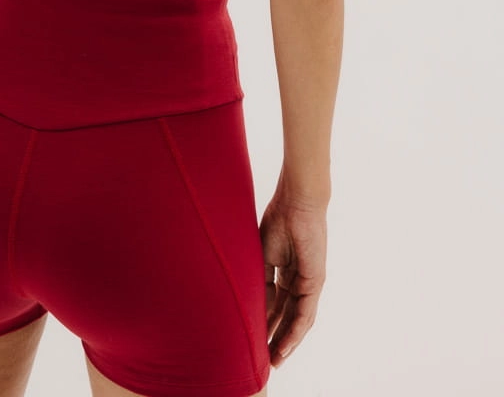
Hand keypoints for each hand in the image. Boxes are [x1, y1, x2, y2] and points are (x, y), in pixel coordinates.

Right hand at [259, 192, 327, 368]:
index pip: (275, 305)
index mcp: (285, 272)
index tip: (253, 340)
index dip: (265, 324)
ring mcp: (309, 282)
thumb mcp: (261, 255)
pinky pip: (305, 314)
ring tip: (273, 361)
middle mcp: (298, 281)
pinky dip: (295, 332)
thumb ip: (259, 279)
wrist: (295, 201)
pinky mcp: (315, 282)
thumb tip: (248, 303)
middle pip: (287, 317)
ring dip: (286, 342)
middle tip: (264, 360)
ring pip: (298, 321)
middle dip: (275, 339)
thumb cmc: (278, 219)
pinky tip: (285, 347)